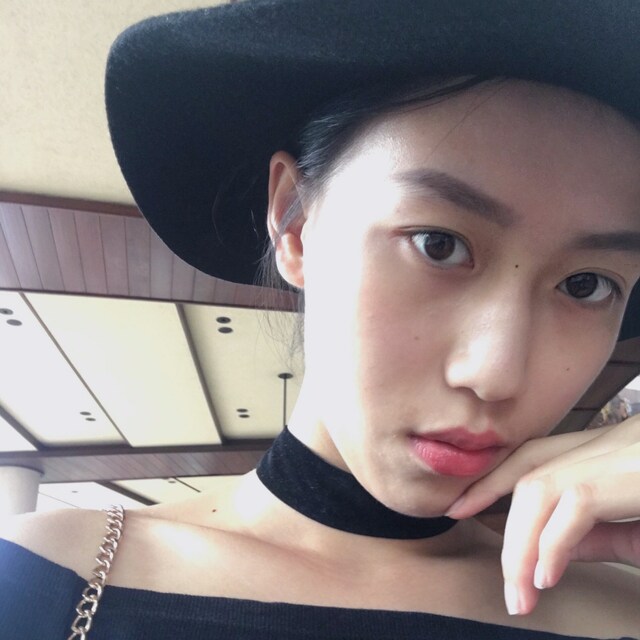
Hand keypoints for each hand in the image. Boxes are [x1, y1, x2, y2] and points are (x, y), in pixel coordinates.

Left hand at [444, 419, 639, 615]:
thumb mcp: (630, 522)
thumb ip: (591, 533)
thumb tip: (549, 553)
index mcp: (595, 451)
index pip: (528, 458)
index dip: (490, 481)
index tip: (460, 507)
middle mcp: (597, 445)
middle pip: (527, 480)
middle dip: (507, 533)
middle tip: (508, 586)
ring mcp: (610, 457)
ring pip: (539, 493)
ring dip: (522, 547)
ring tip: (520, 592)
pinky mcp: (626, 477)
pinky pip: (573, 508)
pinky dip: (553, 544)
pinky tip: (546, 576)